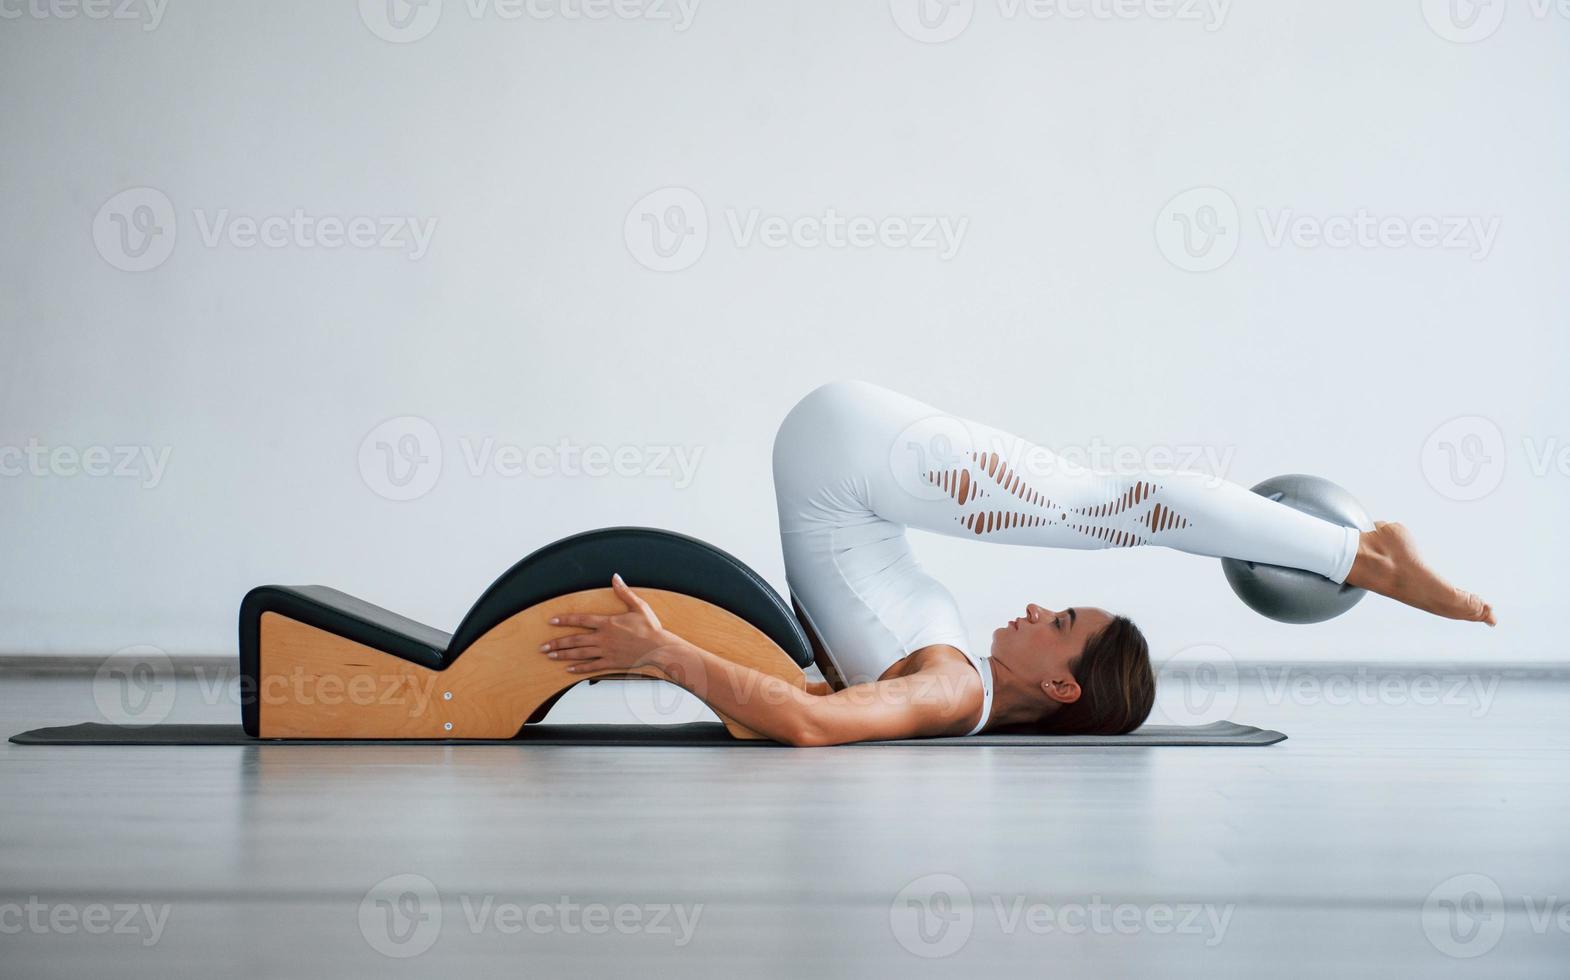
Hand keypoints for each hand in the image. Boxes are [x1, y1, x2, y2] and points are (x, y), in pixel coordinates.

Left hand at [537, 574, 673, 673]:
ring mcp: (605, 652)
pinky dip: (579, 668)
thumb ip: (624, 592)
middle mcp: (603, 638)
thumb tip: (616, 577)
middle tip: (543, 646)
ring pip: (579, 653)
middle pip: (575, 640)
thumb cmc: (650, 628)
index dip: (564, 620)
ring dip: (563, 654)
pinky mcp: (610, 663)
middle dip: (557, 643)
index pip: (580, 620)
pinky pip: (591, 666)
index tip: (552, 621)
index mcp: (607, 623)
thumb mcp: (638, 606)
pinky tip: (569, 669)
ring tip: (551, 656)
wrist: (658, 648)